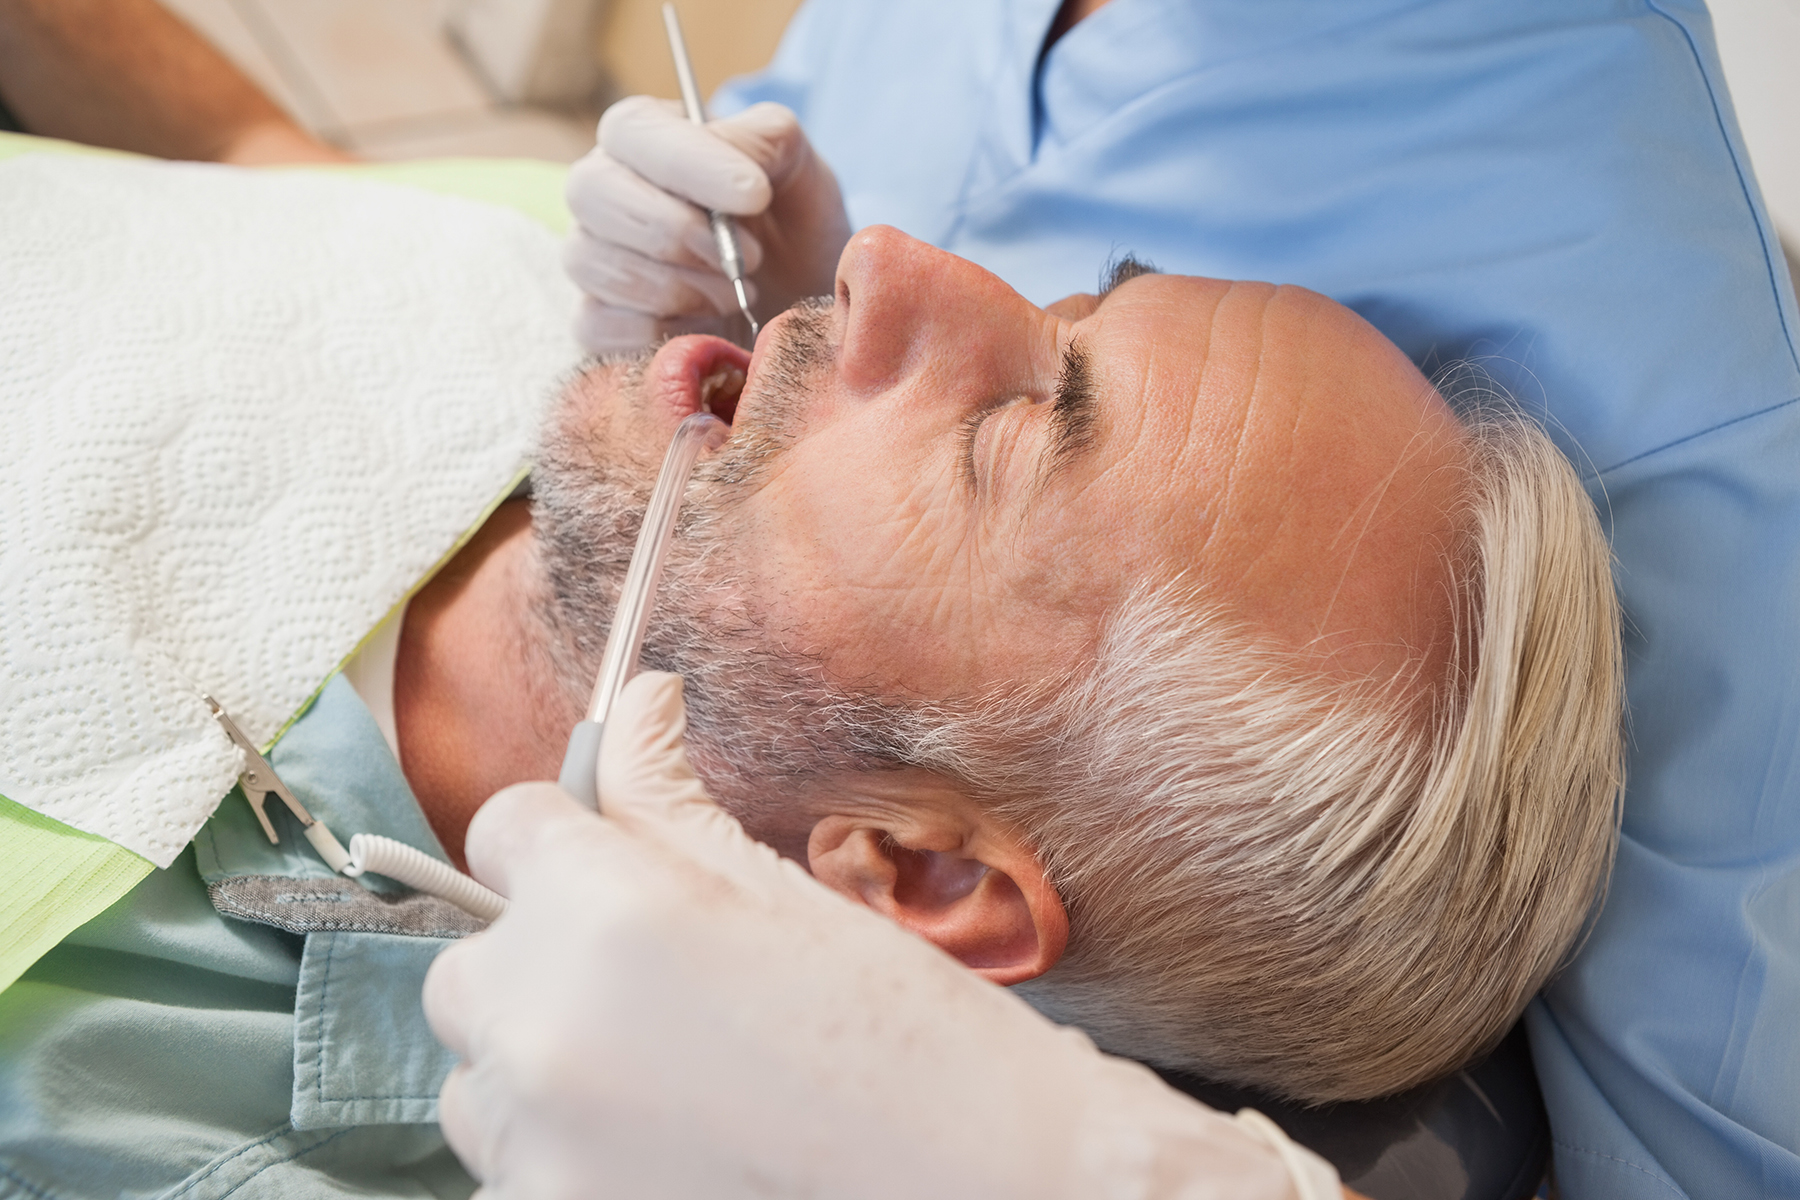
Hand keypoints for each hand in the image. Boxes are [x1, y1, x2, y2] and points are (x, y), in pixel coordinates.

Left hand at [422, 672, 1342, 1199]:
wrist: (985, 1192)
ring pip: (476, 1082)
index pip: (503, 828)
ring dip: (540, 1068)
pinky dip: (563, 1159)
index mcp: (606, 912)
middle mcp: (544, 1026)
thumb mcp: (787, 896)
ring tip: (667, 1084)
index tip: (606, 861)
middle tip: (653, 989)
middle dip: (540, 961)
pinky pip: (509, 1173)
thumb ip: (670, 796)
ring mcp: (536, 1148)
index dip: (563, 836)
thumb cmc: (908, 1038)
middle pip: (468, 965)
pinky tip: (670, 1154)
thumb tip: (637, 699)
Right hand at [563, 97, 851, 353]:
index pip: (630, 129)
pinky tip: (709, 326)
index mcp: (643, 138)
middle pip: (593, 192)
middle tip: (750, 257)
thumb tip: (726, 151)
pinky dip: (662, 331)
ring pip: (592, 261)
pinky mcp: (595, 323)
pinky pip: (598, 325)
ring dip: (679, 286)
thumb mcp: (797, 170)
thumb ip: (764, 139)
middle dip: (678, 230)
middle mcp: (602, 191)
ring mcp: (591, 258)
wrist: (796, 304)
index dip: (688, 163)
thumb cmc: (790, 225)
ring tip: (738, 292)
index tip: (755, 196)